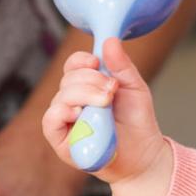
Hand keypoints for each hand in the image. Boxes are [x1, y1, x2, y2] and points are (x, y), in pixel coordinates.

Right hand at [40, 39, 171, 185]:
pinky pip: (50, 121)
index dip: (81, 60)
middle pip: (68, 79)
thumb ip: (121, 65)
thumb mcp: (135, 87)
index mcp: (87, 85)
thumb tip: (109, 40)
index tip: (97, 62)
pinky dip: (62, 113)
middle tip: (111, 91)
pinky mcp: (61, 141)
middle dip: (91, 80)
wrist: (144, 156)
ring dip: (83, 95)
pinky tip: (78, 112)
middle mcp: (72, 101)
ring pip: (61, 97)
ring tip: (105, 104)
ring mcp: (65, 121)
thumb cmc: (137, 122)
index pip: (72, 65)